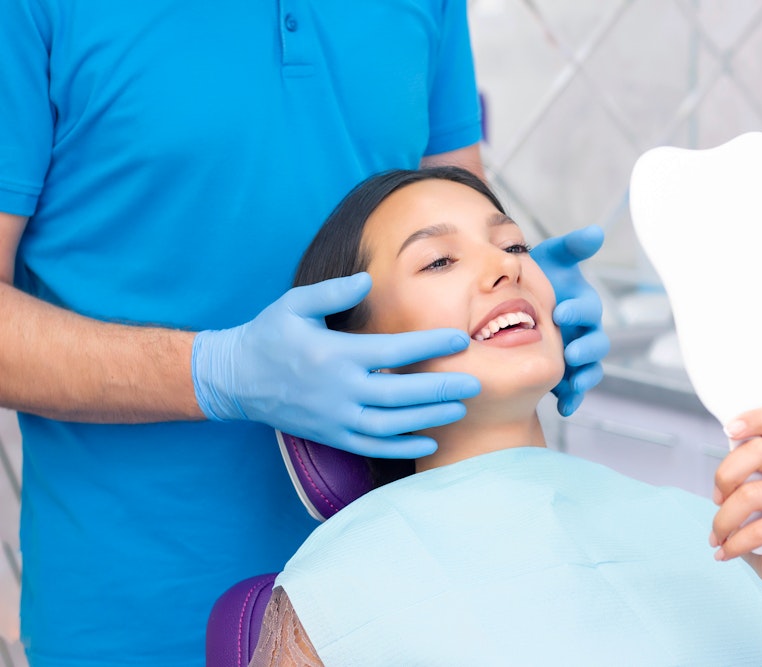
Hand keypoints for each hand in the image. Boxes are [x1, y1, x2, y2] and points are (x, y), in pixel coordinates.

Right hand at [191, 273, 480, 457]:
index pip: (393, 351)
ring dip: (428, 418)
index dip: (430, 345)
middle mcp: (338, 390)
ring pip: (390, 425)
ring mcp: (335, 418)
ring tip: (460, 408)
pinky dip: (402, 446)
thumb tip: (368, 280)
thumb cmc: (269, 335)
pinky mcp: (331, 436)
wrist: (236, 379)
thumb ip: (333, 291)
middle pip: (400, 394)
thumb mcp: (294, 304)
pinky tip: (429, 440)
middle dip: (441, 389)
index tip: (460, 339)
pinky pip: (372, 446)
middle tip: (475, 382)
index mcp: (334, 355)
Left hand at [530, 225, 609, 415]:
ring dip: (584, 377)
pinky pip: (574, 391)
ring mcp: (574, 356)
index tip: (561, 311)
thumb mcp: (550, 260)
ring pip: (589, 369)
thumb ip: (571, 247)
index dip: (579, 310)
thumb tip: (596, 232)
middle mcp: (583, 332)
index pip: (588, 309)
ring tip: (573, 383)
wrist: (510, 306)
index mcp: (581, 306)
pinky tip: (562, 407)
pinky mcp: (564, 377)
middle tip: (570, 350)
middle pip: (596, 343)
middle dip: (586, 348)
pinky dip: (572, 399)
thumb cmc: (535, 279)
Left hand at [709, 406, 761, 592]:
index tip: (729, 430)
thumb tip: (720, 478)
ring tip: (717, 537)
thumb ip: (737, 479)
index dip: (753, 418)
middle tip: (716, 501)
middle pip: (757, 449)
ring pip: (749, 494)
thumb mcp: (746, 499)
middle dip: (724, 476)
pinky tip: (727, 552)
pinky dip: (735, 544)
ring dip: (723, 520)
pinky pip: (758, 528)